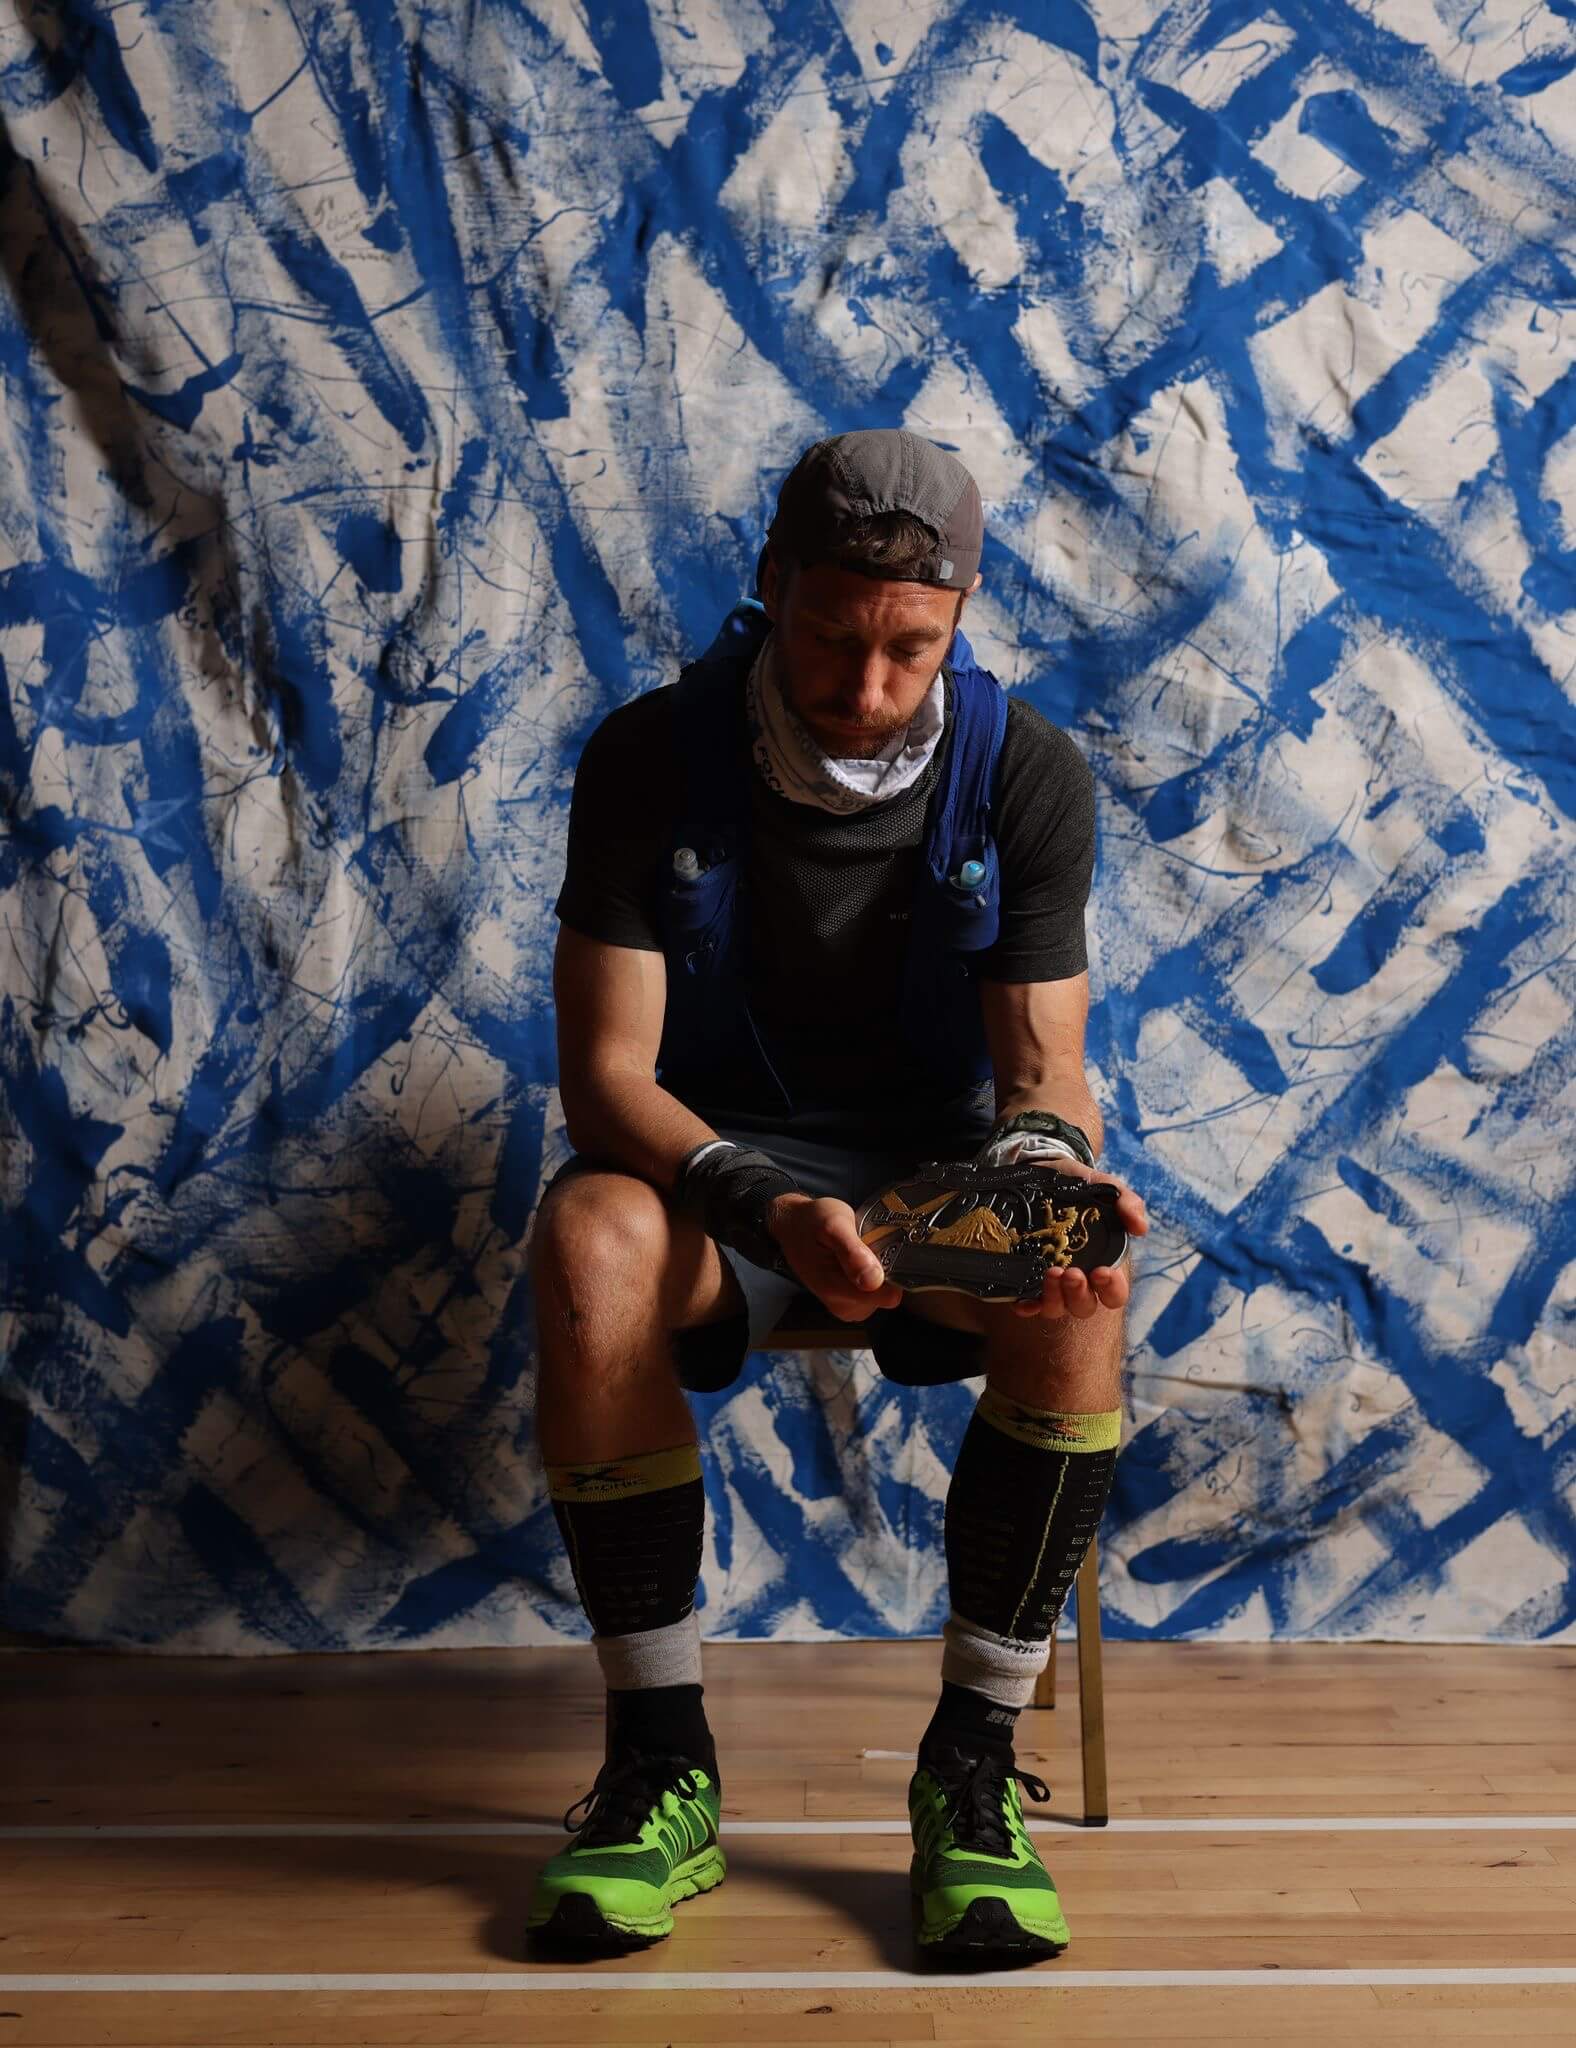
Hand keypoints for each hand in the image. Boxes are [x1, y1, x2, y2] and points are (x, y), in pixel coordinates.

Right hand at [767, 1192, 902, 1321]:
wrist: (792, 1226)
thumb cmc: (811, 1222)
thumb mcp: (832, 1225)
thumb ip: (852, 1252)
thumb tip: (873, 1280)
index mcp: (837, 1290)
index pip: (888, 1296)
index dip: (894, 1272)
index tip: (885, 1249)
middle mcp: (843, 1306)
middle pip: (889, 1293)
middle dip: (885, 1267)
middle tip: (866, 1243)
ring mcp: (847, 1306)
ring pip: (884, 1291)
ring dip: (879, 1268)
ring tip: (861, 1248)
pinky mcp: (851, 1302)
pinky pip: (876, 1290)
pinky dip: (874, 1272)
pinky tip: (860, 1257)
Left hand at [1009, 1158, 1148, 1321]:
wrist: (1043, 1171)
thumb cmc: (1080, 1186)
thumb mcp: (1105, 1187)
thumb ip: (1127, 1203)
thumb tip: (1141, 1228)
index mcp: (1103, 1264)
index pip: (1114, 1293)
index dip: (1111, 1288)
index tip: (1102, 1271)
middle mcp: (1079, 1280)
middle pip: (1084, 1305)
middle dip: (1079, 1294)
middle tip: (1072, 1273)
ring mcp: (1051, 1283)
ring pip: (1057, 1308)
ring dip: (1055, 1298)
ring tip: (1050, 1273)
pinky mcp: (1026, 1278)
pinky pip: (1027, 1303)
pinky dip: (1026, 1306)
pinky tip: (1022, 1302)